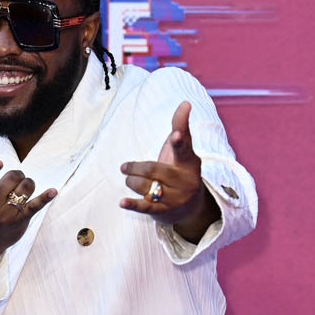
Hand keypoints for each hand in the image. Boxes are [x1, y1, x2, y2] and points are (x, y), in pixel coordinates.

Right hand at [0, 138, 57, 278]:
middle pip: (11, 178)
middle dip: (16, 175)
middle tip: (12, 182)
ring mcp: (5, 215)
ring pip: (25, 187)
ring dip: (27, 184)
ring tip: (20, 191)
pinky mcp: (19, 221)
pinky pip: (35, 206)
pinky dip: (45, 197)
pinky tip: (53, 191)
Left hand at [120, 101, 217, 242]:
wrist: (191, 207)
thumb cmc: (181, 170)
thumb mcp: (183, 151)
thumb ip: (180, 128)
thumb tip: (185, 102)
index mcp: (190, 162)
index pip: (183, 149)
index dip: (179, 142)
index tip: (176, 134)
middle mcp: (185, 181)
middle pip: (154, 170)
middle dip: (135, 168)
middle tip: (124, 167)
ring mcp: (175, 198)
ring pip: (146, 186)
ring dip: (132, 181)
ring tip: (129, 180)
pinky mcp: (164, 212)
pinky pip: (146, 207)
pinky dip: (133, 204)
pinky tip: (122, 202)